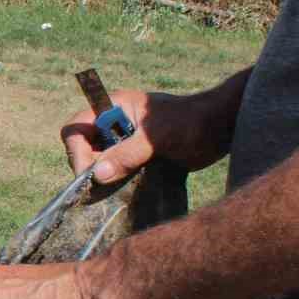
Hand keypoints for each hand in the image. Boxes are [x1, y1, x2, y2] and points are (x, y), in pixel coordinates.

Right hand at [61, 89, 221, 184]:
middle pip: (83, 149)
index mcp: (113, 108)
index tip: (91, 174)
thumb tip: (96, 175)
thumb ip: (126, 154)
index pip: (76, 129)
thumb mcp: (157, 137)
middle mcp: (113, 124)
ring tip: (118, 188)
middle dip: (90, 168)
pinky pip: (116, 171)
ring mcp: (124, 141)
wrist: (223, 127)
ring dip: (104, 178)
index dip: (77, 152)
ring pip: (98, 163)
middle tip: (105, 185)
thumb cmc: (192, 122)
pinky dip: (117, 182)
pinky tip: (127, 190)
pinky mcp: (135, 157)